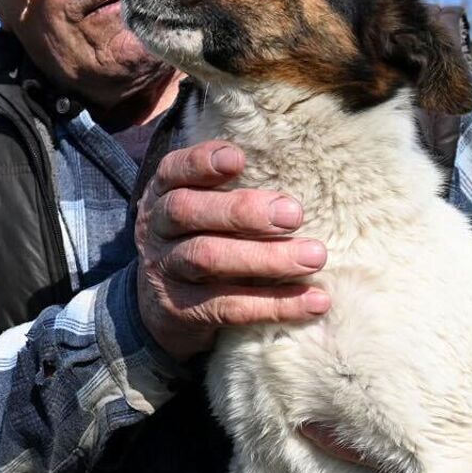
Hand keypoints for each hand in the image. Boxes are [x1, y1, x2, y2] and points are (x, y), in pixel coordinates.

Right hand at [134, 139, 330, 361]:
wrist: (161, 309)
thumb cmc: (200, 240)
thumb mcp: (202, 209)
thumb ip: (231, 189)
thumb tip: (302, 171)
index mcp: (162, 194)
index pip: (173, 170)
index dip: (201, 163)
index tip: (239, 159)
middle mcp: (157, 229)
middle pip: (187, 211)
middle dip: (242, 211)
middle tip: (294, 214)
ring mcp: (165, 271)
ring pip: (208, 258)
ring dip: (266, 258)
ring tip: (314, 257)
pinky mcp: (182, 313)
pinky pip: (228, 308)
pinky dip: (274, 304)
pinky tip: (314, 302)